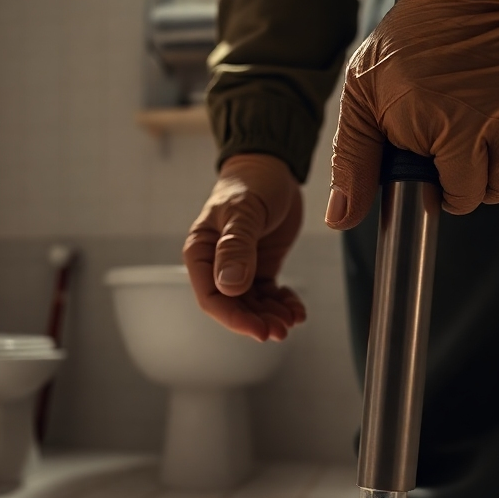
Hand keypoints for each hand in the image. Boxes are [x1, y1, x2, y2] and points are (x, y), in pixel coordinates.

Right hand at [183, 153, 306, 341]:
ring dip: (271, 316)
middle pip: (233, 306)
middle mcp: (217, 264)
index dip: (233, 318)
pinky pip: (269, 296)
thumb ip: (236, 247)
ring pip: (252, 305)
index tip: (258, 329)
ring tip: (291, 320)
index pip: (211, 296)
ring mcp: (240, 268)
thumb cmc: (251, 182)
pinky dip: (282, 305)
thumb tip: (229, 285)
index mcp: (202, 252)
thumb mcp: (244, 211)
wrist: (272, 167)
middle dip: (256, 321)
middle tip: (281, 331)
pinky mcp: (260, 267)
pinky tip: (296, 309)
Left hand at [326, 0, 498, 224]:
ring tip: (480, 126)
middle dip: (460, 180)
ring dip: (492, 170)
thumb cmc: (428, 25)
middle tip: (452, 138)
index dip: (430, 182)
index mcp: (434, 123)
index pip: (438, 197)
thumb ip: (354, 156)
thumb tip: (341, 218)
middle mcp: (483, 128)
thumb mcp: (366, 85)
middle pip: (474, 198)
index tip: (427, 157)